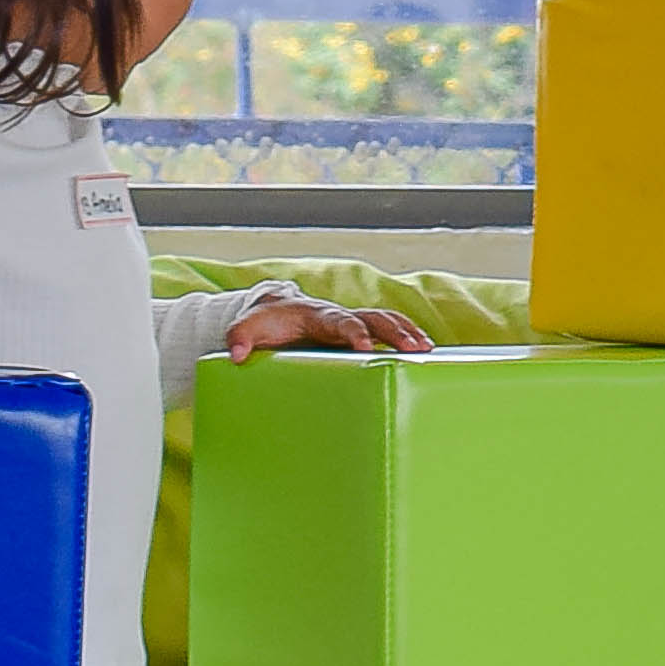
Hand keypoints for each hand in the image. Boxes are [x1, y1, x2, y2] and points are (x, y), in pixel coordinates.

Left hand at [221, 292, 433, 363]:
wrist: (274, 311)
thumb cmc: (265, 323)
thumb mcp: (247, 328)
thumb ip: (240, 337)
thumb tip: (236, 354)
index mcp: (317, 314)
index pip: (340, 320)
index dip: (353, 332)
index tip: (365, 346)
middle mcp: (340, 315)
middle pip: (375, 317)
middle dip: (396, 331)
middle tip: (417, 348)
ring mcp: (353, 322)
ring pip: (387, 321)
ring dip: (408, 333)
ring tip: (427, 351)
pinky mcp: (359, 332)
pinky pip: (388, 329)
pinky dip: (406, 336)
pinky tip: (423, 354)